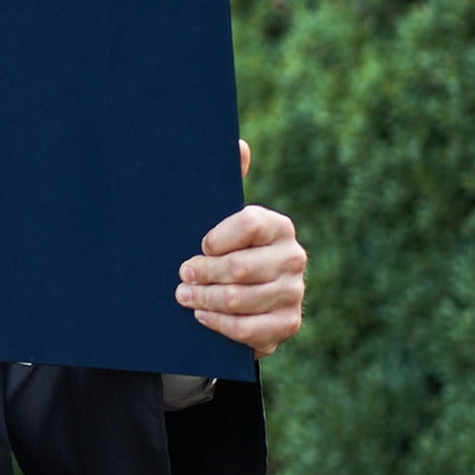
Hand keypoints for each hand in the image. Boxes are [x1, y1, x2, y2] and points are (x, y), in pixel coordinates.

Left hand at [175, 140, 305, 357]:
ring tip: (183, 296)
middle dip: (202, 273)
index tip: (198, 245)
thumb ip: (228, 182)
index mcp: (278, 226)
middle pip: (240, 267)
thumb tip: (239, 144)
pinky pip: (248, 329)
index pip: (248, 223)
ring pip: (240, 299)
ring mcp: (293, 293)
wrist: (242, 299)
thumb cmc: (224, 250)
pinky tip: (202, 316)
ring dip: (204, 299)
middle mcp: (293, 257)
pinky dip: (219, 324)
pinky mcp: (287, 324)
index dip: (217, 237)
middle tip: (181, 274)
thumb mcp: (221, 218)